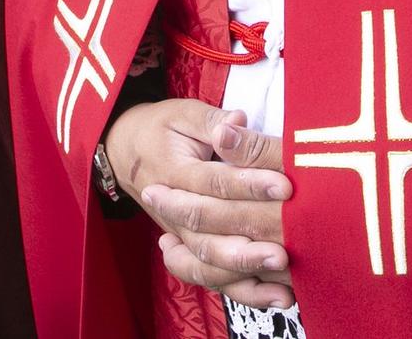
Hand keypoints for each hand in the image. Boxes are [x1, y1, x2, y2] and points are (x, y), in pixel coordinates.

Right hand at [104, 99, 293, 309]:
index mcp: (175, 174)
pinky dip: (246, 291)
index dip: (249, 184)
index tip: (284, 186)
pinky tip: (279, 296)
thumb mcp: (183, 115)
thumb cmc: (162, 130)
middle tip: (284, 249)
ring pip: (210, 266)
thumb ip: (213, 121)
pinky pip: (216, 279)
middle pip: (210, 238)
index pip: (214, 183)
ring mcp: (183, 238)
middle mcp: (175, 216)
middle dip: (248, 246)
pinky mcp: (193, 251)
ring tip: (282, 273)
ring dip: (246, 273)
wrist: (127, 154)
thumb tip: (237, 121)